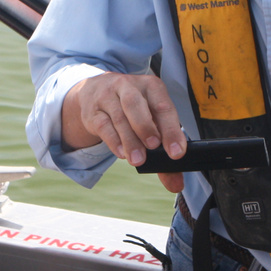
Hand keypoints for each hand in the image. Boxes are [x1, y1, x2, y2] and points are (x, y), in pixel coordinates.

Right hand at [63, 73, 185, 189]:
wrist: (96, 92)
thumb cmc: (133, 109)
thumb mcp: (151, 120)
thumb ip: (164, 151)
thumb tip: (176, 183)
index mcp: (151, 87)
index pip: (163, 107)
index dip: (171, 129)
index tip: (176, 151)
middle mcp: (129, 87)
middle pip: (136, 105)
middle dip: (146, 127)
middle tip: (154, 147)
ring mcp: (108, 97)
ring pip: (119, 117)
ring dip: (129, 140)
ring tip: (138, 160)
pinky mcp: (93, 111)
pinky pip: (103, 125)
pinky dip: (113, 141)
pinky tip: (121, 153)